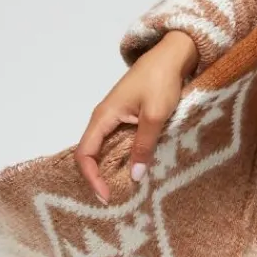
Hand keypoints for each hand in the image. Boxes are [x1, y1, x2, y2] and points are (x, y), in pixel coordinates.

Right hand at [73, 30, 197, 204]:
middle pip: (92, 155)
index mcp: (103, 117)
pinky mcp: (128, 118)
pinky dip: (124, 159)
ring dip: (112, 170)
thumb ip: (144, 146)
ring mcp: (115, 118)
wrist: (172, 56)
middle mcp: (104, 119)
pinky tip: (136, 171)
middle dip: (100, 178)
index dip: (91, 177)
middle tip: (116, 200)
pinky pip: (119, 143)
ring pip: (106, 150)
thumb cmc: (161, 81)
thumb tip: (134, 177)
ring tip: (126, 191)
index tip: (106, 196)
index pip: (85, 154)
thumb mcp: (154, 116)